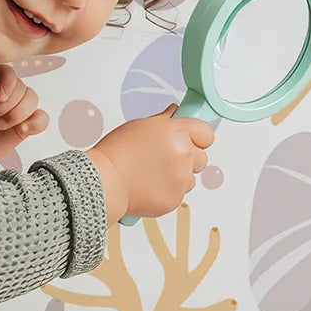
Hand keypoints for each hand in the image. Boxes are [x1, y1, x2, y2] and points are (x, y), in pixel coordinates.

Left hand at [0, 63, 46, 168]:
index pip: (7, 72)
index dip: (7, 84)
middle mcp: (6, 91)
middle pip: (21, 86)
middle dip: (5, 106)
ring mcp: (17, 107)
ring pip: (33, 99)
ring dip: (16, 115)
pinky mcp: (25, 124)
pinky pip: (42, 118)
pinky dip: (35, 124)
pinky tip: (22, 130)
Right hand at [87, 103, 213, 220]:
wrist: (104, 182)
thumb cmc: (116, 153)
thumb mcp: (139, 126)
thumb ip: (163, 120)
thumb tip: (175, 111)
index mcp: (176, 132)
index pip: (206, 133)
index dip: (198, 138)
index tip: (191, 141)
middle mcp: (183, 154)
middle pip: (202, 157)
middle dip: (188, 159)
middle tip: (164, 160)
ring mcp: (181, 178)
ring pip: (191, 178)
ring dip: (178, 177)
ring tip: (151, 174)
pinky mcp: (176, 199)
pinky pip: (180, 194)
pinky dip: (168, 192)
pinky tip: (149, 186)